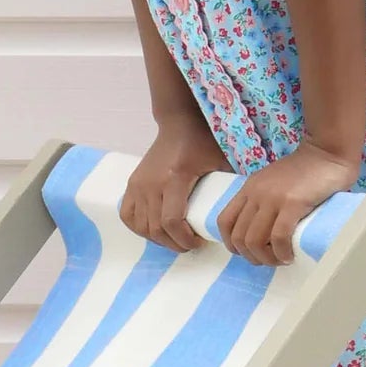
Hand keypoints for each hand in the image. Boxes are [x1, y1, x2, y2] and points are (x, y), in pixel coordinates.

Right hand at [120, 115, 233, 253]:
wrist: (179, 123)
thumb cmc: (202, 142)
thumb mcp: (220, 162)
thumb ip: (227, 188)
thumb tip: (238, 215)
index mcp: (174, 179)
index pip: (171, 222)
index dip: (184, 239)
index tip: (198, 242)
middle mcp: (151, 184)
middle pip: (156, 229)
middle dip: (174, 243)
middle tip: (190, 244)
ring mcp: (138, 184)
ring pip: (141, 226)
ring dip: (158, 239)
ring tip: (175, 237)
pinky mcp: (132, 184)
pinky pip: (128, 215)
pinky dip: (139, 228)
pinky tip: (155, 229)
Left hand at [216, 142, 360, 267]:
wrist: (327, 151)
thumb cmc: (306, 170)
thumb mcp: (273, 182)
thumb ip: (263, 200)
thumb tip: (263, 232)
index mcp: (249, 188)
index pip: (224, 222)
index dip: (232, 244)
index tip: (250, 252)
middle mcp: (256, 193)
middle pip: (239, 237)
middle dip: (252, 256)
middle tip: (270, 259)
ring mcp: (273, 198)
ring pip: (255, 241)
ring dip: (267, 258)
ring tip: (281, 260)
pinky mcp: (292, 203)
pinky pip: (278, 237)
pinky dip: (282, 253)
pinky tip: (290, 255)